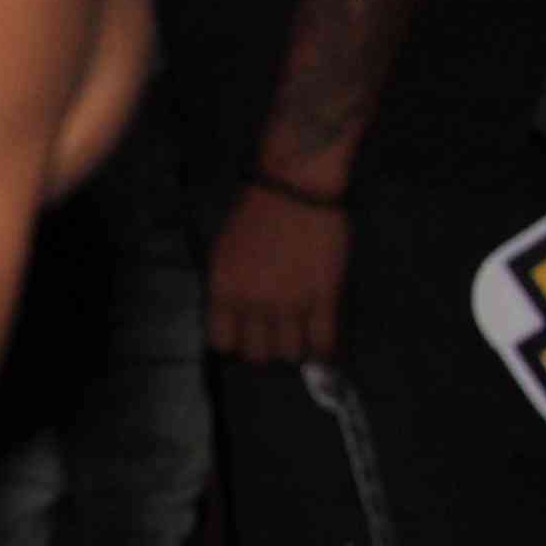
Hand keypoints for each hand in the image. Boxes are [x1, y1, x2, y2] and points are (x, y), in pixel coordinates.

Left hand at [209, 184, 350, 362]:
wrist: (294, 191)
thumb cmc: (256, 215)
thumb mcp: (224, 253)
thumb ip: (228, 288)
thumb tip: (235, 317)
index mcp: (223, 289)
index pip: (222, 341)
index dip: (235, 343)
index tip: (244, 339)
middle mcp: (253, 302)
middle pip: (257, 353)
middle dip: (265, 349)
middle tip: (273, 339)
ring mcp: (290, 302)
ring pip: (290, 352)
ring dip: (295, 350)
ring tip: (298, 339)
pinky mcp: (323, 297)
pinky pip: (323, 340)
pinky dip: (323, 349)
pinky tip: (323, 349)